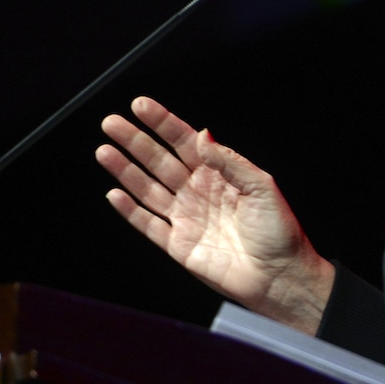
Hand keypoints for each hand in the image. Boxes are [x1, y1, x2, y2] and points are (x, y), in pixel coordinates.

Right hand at [95, 97, 333, 332]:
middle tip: (111, 123)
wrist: (280, 277)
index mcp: (219, 174)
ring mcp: (187, 218)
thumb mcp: (261, 186)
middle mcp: (198, 192)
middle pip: (159, 161)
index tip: (140, 106)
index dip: (162, 123)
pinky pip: (149, 224)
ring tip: (104, 151)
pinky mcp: (179, 246)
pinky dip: (130, 210)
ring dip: (125, 170)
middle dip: (134, 141)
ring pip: (148, 189)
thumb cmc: (279, 232)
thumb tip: (202, 136)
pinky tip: (114, 194)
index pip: (184, 141)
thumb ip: (229, 161)